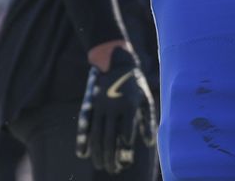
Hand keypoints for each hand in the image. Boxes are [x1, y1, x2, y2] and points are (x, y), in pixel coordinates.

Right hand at [76, 51, 155, 174]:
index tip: (127, 161)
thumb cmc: (135, 85)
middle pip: (110, 138)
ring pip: (97, 135)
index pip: (126, 132)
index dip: (125, 148)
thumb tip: (150, 143)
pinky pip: (88, 128)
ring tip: (101, 166)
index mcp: (129, 106)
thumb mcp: (146, 100)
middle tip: (113, 170)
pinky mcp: (92, 107)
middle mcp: (113, 108)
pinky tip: (85, 153)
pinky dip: (85, 141)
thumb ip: (148, 121)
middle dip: (111, 157)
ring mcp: (101, 108)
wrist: (116, 65)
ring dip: (98, 153)